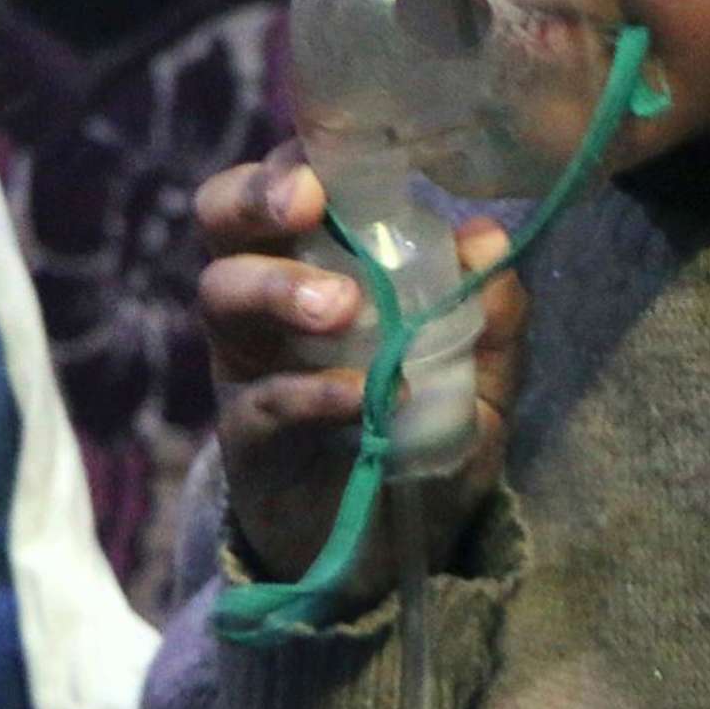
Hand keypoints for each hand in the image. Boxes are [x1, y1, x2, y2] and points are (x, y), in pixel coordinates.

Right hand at [198, 140, 528, 586]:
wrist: (387, 550)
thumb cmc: (420, 431)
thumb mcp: (478, 374)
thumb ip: (490, 313)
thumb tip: (489, 238)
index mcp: (314, 258)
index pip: (284, 181)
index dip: (294, 158)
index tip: (331, 163)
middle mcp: (264, 295)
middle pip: (220, 216)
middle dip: (254, 196)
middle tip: (307, 206)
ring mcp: (247, 363)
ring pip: (222, 293)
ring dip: (279, 287)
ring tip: (342, 307)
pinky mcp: (247, 436)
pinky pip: (261, 399)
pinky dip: (311, 392)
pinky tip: (360, 397)